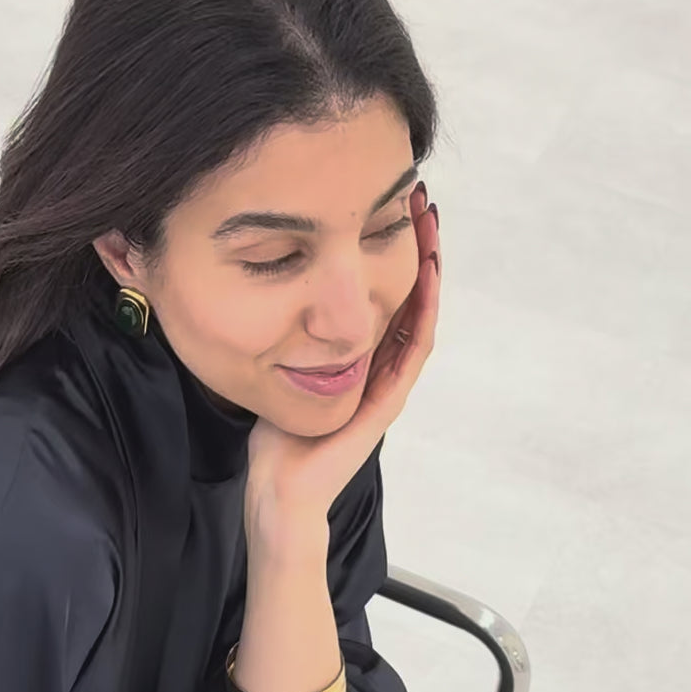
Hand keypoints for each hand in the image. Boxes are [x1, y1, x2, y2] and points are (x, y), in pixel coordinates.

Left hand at [244, 184, 440, 547]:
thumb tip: (260, 296)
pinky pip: (414, 347)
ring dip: (429, 267)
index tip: (392, 207)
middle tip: (422, 199)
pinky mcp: (387, 402)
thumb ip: (283, 341)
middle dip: (417, 246)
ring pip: (421, 314)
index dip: (393, 251)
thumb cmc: (275, 443)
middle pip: (411, 296)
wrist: (281, 492)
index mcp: (360, 362)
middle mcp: (381, 369)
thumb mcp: (277, 372)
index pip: (387, 296)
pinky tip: (426, 273)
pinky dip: (424, 309)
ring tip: (431, 223)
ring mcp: (389, 385)